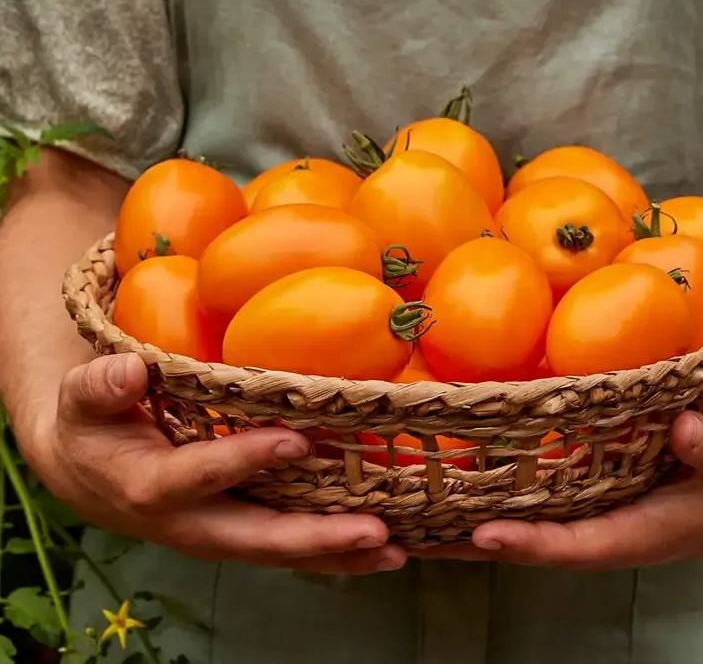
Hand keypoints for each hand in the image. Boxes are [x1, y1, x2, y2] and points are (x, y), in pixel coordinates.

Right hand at [26, 353, 405, 574]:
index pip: (201, 475)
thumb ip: (100, 387)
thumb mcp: (82, 398)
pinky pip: (285, 545)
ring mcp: (218, 531)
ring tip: (394, 551)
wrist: (88, 471)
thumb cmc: (91, 424)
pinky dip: (331, 551)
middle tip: (375, 532)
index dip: (244, 460)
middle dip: (315, 538)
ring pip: (279, 551)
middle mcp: (190, 522)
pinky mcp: (237, 529)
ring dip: (337, 554)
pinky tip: (377, 548)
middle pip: (256, 537)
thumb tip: (129, 372)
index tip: (296, 441)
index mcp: (151, 485)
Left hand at [412, 409, 702, 568]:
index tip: (481, 535)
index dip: (528, 543)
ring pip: (511, 526)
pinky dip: (478, 501)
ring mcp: (576, 517)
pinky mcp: (570, 499)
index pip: (571, 545)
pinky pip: (519, 504)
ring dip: (458, 525)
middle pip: (522, 543)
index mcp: (629, 533)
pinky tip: (437, 485)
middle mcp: (592, 532)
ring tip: (400, 514)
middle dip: (468, 542)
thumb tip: (689, 430)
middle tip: (412, 531)